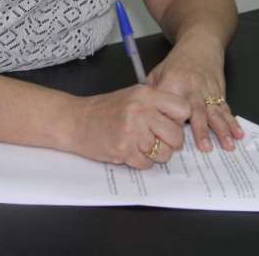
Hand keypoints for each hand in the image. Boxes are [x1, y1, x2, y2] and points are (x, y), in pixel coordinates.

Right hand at [68, 85, 189, 168]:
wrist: (76, 120)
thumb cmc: (105, 109)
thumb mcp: (133, 96)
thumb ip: (156, 104)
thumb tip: (181, 120)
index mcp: (146, 94)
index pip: (182, 109)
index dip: (180, 119)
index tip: (171, 123)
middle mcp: (141, 111)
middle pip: (176, 135)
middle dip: (171, 143)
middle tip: (160, 140)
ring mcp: (132, 131)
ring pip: (164, 153)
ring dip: (157, 155)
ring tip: (144, 147)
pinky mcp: (123, 149)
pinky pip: (147, 164)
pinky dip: (142, 162)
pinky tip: (132, 152)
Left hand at [147, 30, 243, 151]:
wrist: (201, 45)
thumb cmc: (177, 62)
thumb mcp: (158, 72)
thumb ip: (151, 93)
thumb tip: (143, 116)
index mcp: (174, 84)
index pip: (171, 106)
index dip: (172, 123)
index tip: (172, 139)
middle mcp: (193, 89)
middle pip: (197, 111)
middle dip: (202, 130)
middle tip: (205, 148)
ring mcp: (208, 92)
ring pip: (216, 113)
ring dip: (222, 130)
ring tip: (228, 145)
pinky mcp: (219, 93)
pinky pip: (226, 109)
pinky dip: (233, 122)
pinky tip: (238, 134)